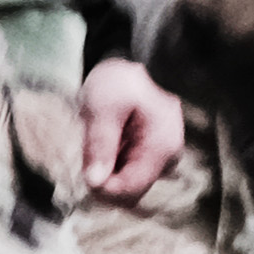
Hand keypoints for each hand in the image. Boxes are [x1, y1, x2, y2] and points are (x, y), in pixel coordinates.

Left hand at [74, 55, 186, 200]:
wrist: (133, 62)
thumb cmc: (120, 81)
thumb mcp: (102, 108)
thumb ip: (100, 145)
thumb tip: (94, 183)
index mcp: (161, 147)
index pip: (131, 189)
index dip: (103, 189)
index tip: (85, 172)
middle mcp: (168, 158)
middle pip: (131, 191)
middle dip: (105, 179)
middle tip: (91, 151)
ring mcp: (163, 158)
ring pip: (129, 183)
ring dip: (108, 170)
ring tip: (100, 140)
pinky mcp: (154, 155)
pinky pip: (130, 172)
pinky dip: (113, 163)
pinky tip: (109, 142)